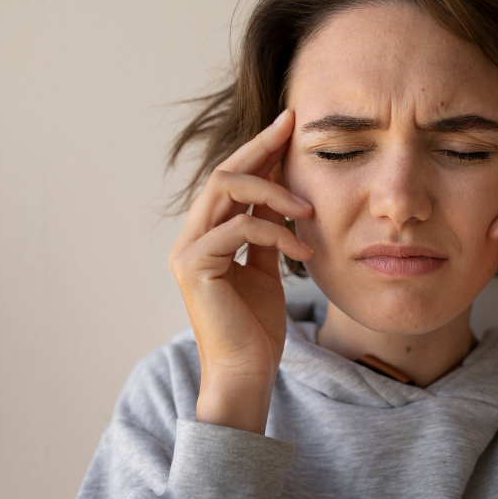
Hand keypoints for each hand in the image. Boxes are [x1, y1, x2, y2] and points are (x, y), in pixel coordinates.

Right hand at [168, 108, 314, 431]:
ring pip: (225, 190)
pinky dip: (276, 232)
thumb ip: (268, 233)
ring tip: (309, 211)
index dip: (260, 150)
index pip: (233, 180)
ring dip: (273, 191)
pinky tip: (302, 251)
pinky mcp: (194, 266)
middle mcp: (192, 238)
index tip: (289, 126)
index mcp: (208, 236)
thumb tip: (283, 195)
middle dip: (261, 148)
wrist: (247, 372)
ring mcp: (188, 250)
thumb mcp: (268, 269)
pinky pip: (239, 229)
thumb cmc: (257, 328)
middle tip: (294, 130)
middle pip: (224, 173)